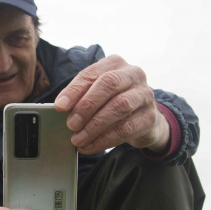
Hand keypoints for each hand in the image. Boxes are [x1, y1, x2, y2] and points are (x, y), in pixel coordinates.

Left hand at [54, 54, 169, 154]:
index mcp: (115, 63)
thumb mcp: (97, 94)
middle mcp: (133, 74)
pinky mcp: (150, 116)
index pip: (91, 73)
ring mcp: (145, 94)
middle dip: (86, 106)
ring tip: (78, 139)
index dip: (74, 90)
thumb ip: (81, 96)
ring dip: (95, 126)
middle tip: (71, 125)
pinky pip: (127, 128)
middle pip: (108, 85)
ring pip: (119, 106)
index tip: (60, 106)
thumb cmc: (113, 102)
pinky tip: (91, 146)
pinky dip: (105, 139)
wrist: (144, 119)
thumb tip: (62, 107)